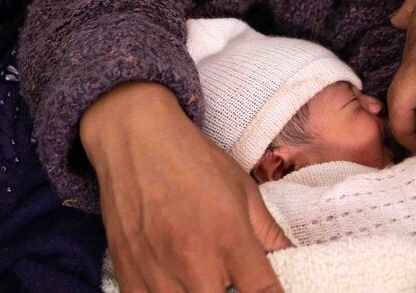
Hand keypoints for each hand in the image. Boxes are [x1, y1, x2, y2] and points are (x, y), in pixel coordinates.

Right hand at [82, 82, 288, 292]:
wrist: (134, 137)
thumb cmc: (192, 159)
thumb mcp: (242, 189)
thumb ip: (267, 231)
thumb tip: (288, 257)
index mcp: (230, 237)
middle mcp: (194, 259)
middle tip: (231, 284)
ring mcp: (156, 269)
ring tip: (203, 282)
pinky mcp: (127, 270)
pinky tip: (173, 284)